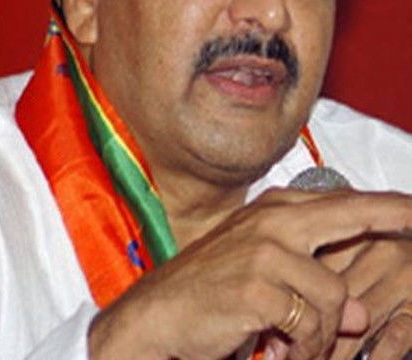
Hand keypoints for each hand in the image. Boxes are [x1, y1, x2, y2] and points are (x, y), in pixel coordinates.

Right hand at [88, 190, 411, 359]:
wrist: (157, 313)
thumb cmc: (209, 287)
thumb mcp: (261, 272)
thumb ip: (309, 279)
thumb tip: (355, 312)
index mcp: (273, 209)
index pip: (340, 200)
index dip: (384, 204)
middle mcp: (274, 219)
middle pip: (351, 215)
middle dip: (393, 218)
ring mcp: (267, 249)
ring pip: (334, 295)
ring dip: (323, 332)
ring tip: (294, 344)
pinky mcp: (259, 286)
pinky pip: (309, 325)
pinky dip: (302, 347)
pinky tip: (278, 349)